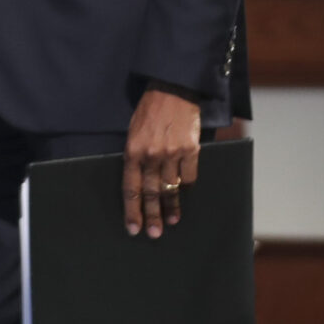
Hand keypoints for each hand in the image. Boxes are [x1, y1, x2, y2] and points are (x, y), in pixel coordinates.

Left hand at [123, 86, 202, 237]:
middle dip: (152, 216)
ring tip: (171, 222)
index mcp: (133, 150)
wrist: (172, 90)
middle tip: (154, 234)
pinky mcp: (191, 149)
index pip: (131, 188)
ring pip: (172, 188)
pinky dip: (187, 187)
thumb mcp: (132, 132)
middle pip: (152, 193)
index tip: (134, 228)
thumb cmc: (149, 112)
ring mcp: (172, 153)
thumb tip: (139, 184)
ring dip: (171, 207)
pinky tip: (184, 194)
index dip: (132, 210)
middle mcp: (152, 155)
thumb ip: (135, 157)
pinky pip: (189, 176)